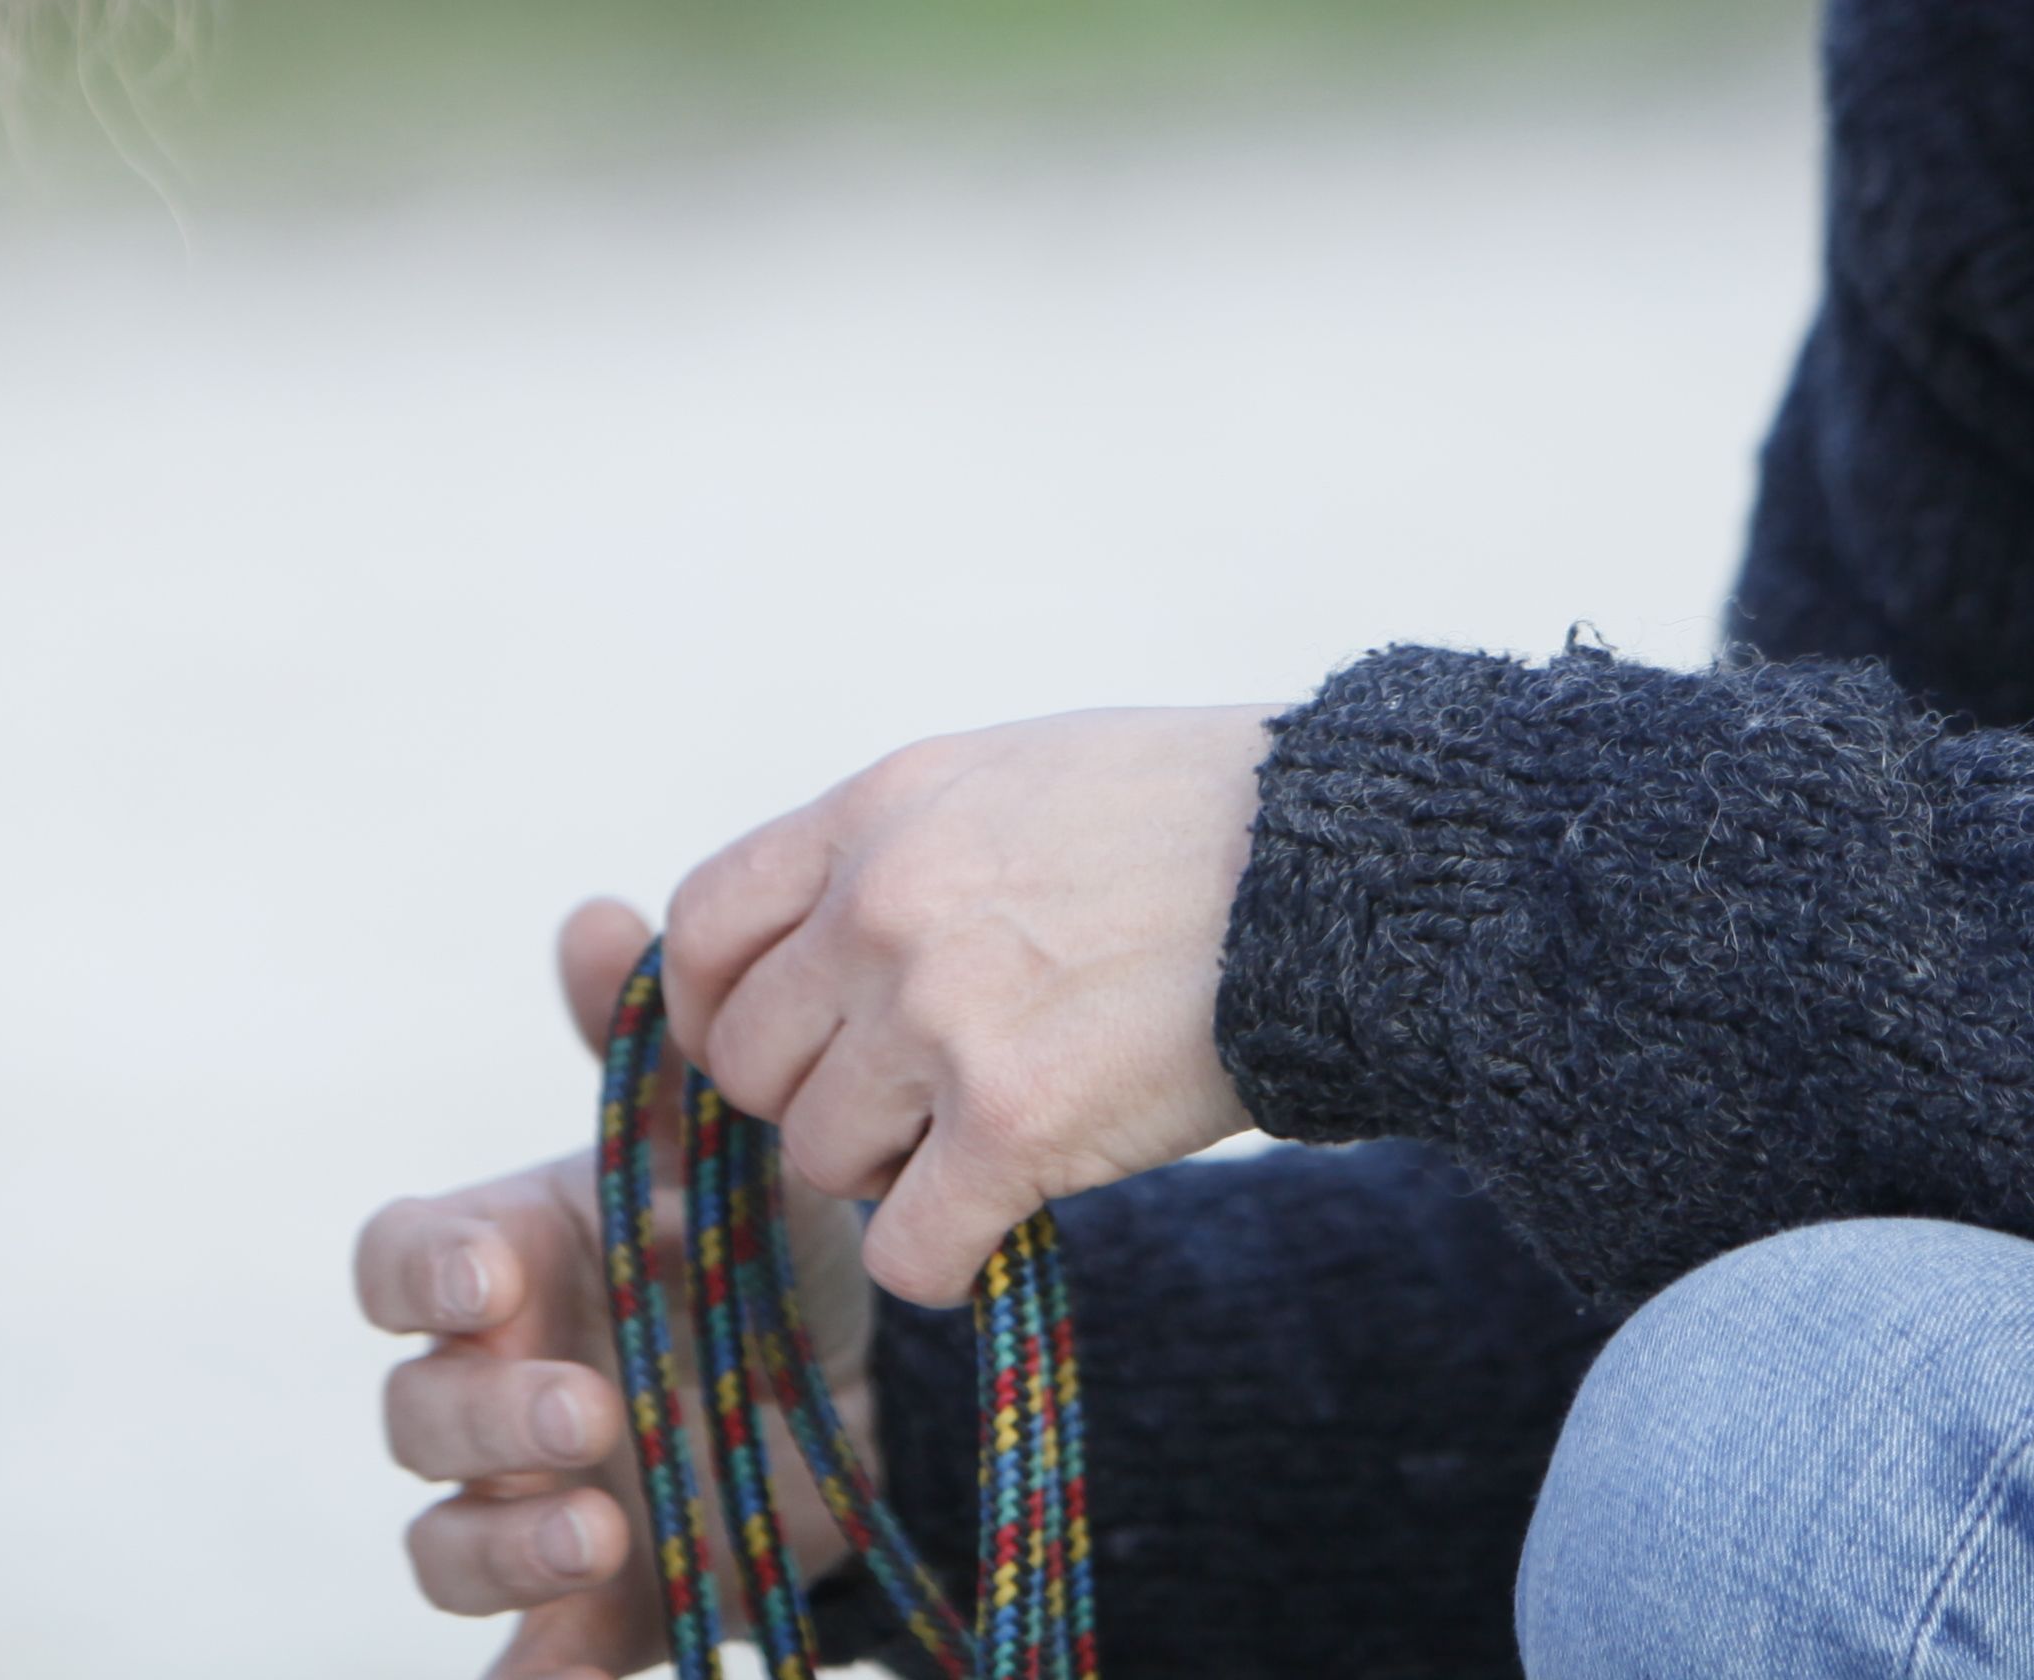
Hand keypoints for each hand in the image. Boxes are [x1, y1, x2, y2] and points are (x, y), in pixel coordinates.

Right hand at [356, 897, 866, 1677]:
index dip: (420, 1272)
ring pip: (441, 1546)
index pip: (396, 1263)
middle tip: (593, 1407)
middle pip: (414, 1414)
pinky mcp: (590, 1611)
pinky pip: (524, 1664)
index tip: (492, 1275)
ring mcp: (532, 1507)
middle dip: (486, 1416)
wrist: (874, 1381)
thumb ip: (648, 1047)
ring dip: (500, 1544)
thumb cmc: (766, 1241)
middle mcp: (498, 1388)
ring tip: (604, 1526)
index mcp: (508, 1263)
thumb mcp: (725, 1147)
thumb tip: (599, 919)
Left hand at [664, 704, 1271, 1301]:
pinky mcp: (1015, 1128)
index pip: (701, 928)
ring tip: (978, 1137)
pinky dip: (944, 1258)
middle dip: (812, 1096)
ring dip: (888, 1172)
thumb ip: (897, 845)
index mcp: (875, 814)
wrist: (1332, 871)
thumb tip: (820, 929)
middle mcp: (882, 909)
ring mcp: (941, 1019)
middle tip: (900, 1101)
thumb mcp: (1009, 775)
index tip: (767, 1041)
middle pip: (749, 1060)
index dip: (714, 1007)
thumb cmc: (1193, 817)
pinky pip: (910, 1250)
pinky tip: (997, 1222)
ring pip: (821, 1158)